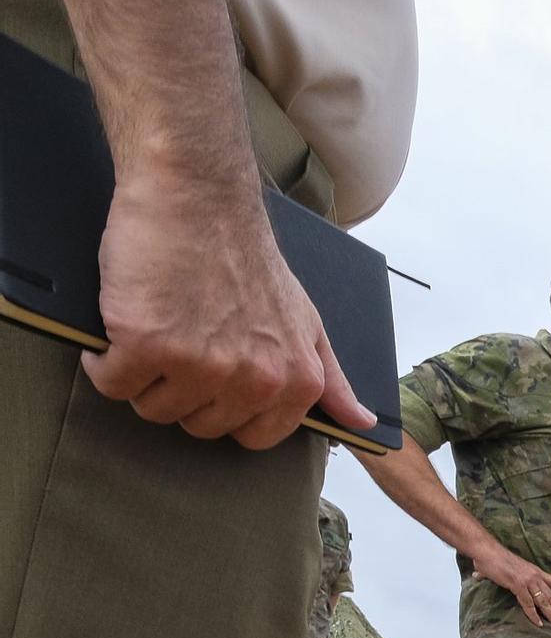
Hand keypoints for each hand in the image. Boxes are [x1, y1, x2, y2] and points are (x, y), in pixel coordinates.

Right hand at [82, 173, 377, 449]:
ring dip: (142, 376)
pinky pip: (111, 384)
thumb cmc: (249, 259)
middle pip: (197, 426)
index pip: (253, 438)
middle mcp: (254, 381)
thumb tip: (359, 423)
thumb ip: (330, 378)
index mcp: (295, 382)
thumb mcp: (307, 321)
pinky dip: (103, 361)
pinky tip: (121, 326)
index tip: (216, 376)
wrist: (200, 199)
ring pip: (153, 409)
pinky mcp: (147, 345)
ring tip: (155, 327)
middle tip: (182, 340)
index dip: (226, 409)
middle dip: (183, 391)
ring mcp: (200, 365)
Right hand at [471, 542, 550, 626]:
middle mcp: (535, 576)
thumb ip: (500, 575)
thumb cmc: (494, 558)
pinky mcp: (517, 585)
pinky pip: (528, 604)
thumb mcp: (507, 568)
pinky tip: (539, 624)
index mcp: (536, 571)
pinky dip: (533, 615)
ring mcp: (527, 580)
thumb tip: (481, 576)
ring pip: (544, 601)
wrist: (487, 551)